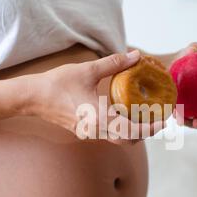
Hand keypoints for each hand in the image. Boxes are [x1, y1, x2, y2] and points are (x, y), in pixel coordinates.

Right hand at [26, 50, 165, 143]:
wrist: (32, 97)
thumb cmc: (57, 84)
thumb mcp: (88, 70)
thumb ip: (114, 64)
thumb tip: (135, 55)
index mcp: (99, 118)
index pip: (132, 131)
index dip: (150, 128)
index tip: (163, 121)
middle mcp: (96, 130)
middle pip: (128, 140)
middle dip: (145, 132)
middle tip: (157, 119)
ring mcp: (89, 133)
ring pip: (119, 139)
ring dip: (134, 132)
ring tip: (144, 117)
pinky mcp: (84, 131)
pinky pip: (108, 135)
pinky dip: (122, 129)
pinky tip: (125, 115)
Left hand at [172, 42, 196, 128]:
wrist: (170, 66)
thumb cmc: (184, 59)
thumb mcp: (189, 52)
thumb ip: (192, 49)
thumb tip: (194, 49)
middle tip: (196, 122)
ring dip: (193, 124)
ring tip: (182, 121)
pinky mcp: (189, 113)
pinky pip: (187, 120)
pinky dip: (182, 119)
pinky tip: (174, 115)